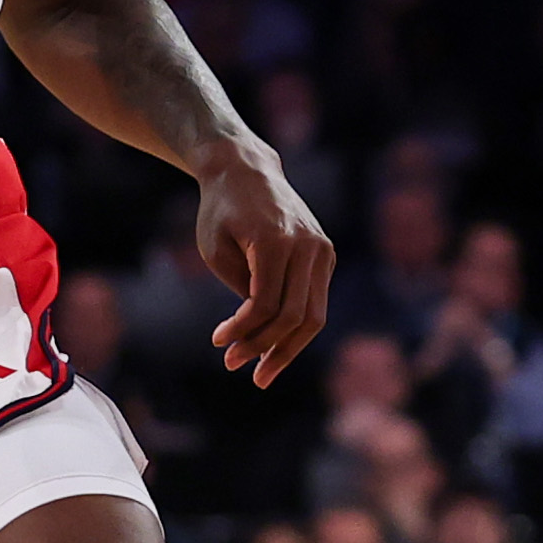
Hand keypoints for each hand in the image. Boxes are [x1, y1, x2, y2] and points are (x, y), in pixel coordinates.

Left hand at [194, 147, 329, 385]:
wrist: (246, 170)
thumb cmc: (221, 210)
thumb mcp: (216, 250)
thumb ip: (242, 290)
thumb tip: (259, 331)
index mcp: (276, 240)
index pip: (266, 304)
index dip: (244, 331)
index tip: (219, 342)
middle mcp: (308, 246)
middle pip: (295, 317)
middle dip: (265, 348)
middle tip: (234, 366)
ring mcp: (322, 250)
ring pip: (314, 316)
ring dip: (287, 349)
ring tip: (262, 373)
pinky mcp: (326, 255)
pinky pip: (315, 302)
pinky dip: (296, 328)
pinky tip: (274, 346)